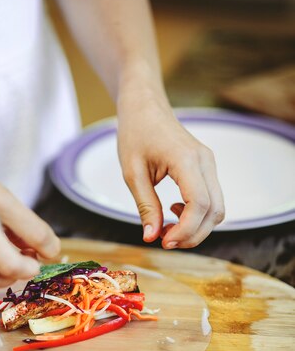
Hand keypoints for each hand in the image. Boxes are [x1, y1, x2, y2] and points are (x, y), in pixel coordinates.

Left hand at [117, 85, 224, 248]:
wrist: (145, 107)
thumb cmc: (135, 134)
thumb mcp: (132, 174)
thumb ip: (145, 206)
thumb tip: (151, 238)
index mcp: (186, 160)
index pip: (199, 204)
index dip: (185, 230)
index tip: (164, 242)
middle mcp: (205, 161)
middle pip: (214, 211)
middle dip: (192, 234)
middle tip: (164, 241)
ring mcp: (209, 164)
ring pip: (217, 208)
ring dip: (196, 227)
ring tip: (167, 229)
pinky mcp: (207, 168)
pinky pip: (212, 199)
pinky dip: (197, 215)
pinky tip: (173, 212)